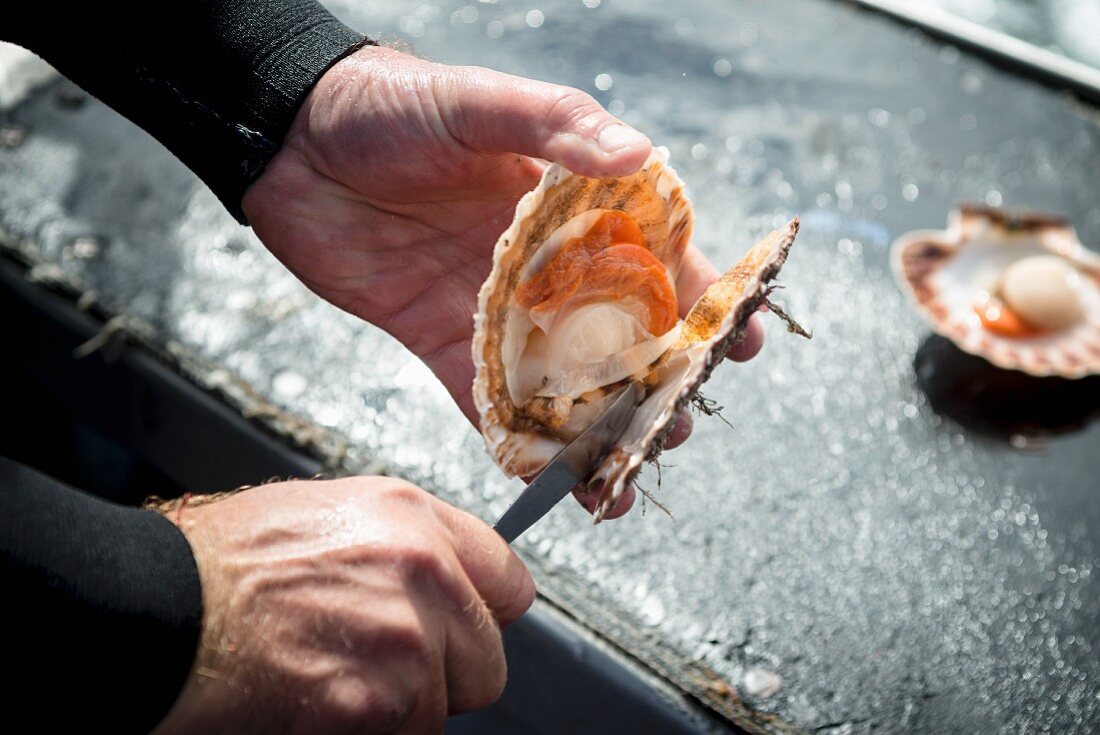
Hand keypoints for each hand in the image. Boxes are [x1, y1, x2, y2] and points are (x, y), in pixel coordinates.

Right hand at [155, 477, 533, 734]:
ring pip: (441, 710)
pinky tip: (316, 702)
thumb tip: (450, 583)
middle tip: (384, 668)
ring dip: (398, 710)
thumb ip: (405, 546)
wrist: (162, 609)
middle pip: (487, 661)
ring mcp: (404, 640)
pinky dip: (365, 731)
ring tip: (331, 678)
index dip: (485, 614)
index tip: (466, 630)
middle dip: (445, 675)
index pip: (509, 581)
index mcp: (413, 519)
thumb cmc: (225, 563)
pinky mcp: (375, 704)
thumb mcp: (330, 514)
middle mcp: (422, 572)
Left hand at [243, 46, 763, 517]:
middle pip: (618, 335)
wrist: (289, 141)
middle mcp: (543, 267)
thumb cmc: (388, 105)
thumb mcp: (478, 103)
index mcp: (570, 207)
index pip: (655, 258)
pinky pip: (486, 403)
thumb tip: (636, 152)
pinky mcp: (440, 341)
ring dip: (595, 430)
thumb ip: (555, 125)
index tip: (738, 343)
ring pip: (561, 382)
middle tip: (676, 426)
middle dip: (653, 385)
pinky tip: (552, 483)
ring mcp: (494, 310)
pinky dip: (518, 445)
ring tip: (625, 475)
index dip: (700, 302)